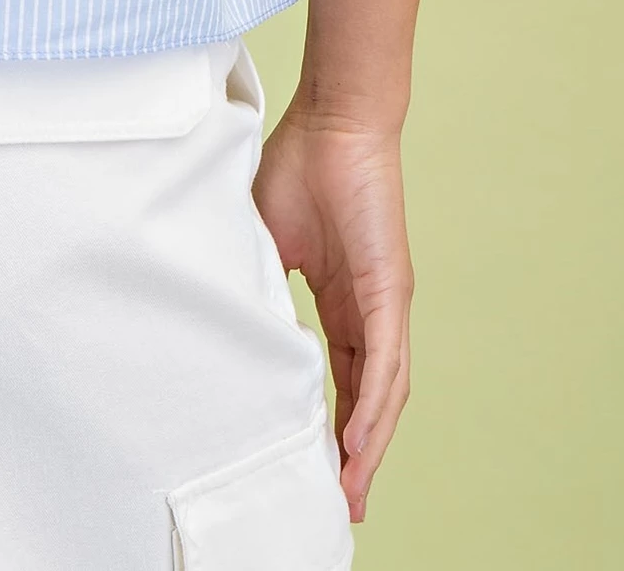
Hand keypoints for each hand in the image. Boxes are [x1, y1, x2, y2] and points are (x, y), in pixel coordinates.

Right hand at [252, 107, 412, 522]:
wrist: (332, 122)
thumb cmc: (299, 166)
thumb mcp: (265, 240)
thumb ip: (259, 285)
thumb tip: (233, 326)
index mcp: (340, 298)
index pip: (341, 377)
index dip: (331, 423)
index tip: (317, 465)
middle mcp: (371, 310)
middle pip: (367, 398)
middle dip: (354, 454)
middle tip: (341, 501)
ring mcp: (385, 303)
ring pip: (382, 394)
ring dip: (366, 446)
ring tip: (350, 490)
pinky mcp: (391, 292)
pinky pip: (384, 365)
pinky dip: (373, 410)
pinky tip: (360, 446)